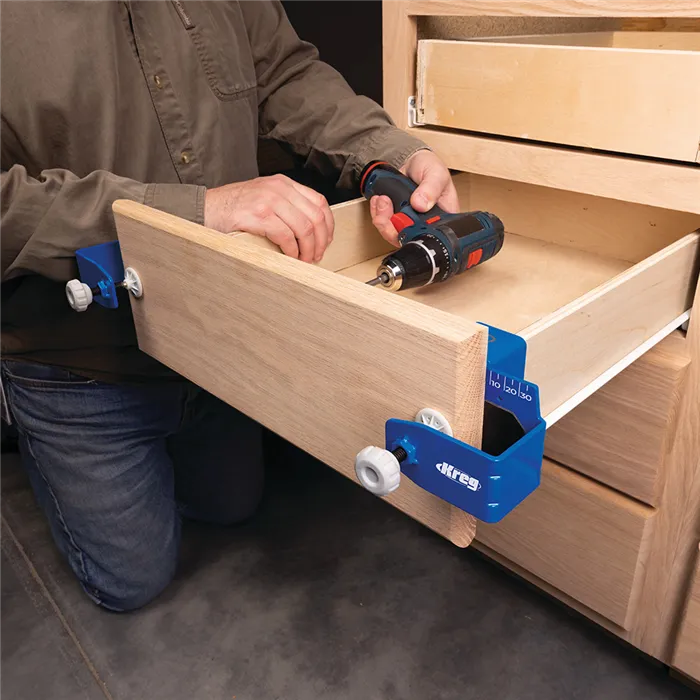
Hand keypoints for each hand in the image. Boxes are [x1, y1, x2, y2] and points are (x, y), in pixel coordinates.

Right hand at [204, 174, 333, 262]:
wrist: (207, 209)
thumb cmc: (234, 208)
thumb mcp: (265, 198)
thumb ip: (286, 207)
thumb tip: (311, 232)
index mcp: (283, 183)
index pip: (319, 201)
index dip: (328, 225)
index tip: (326, 240)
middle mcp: (279, 188)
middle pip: (316, 216)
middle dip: (320, 240)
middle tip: (316, 255)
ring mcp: (269, 200)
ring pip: (305, 227)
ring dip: (308, 248)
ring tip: (304, 259)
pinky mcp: (259, 215)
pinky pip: (286, 236)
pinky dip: (292, 250)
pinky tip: (290, 256)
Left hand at [370, 149, 459, 245]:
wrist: (412, 161)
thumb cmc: (429, 167)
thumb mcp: (436, 173)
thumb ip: (431, 188)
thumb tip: (422, 205)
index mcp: (443, 218)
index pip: (430, 237)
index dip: (414, 234)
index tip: (404, 221)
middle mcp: (426, 224)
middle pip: (408, 240)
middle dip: (391, 227)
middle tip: (386, 205)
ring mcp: (410, 223)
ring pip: (393, 234)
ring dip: (383, 219)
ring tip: (382, 199)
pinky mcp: (396, 220)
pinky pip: (384, 225)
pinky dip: (377, 213)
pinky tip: (378, 200)